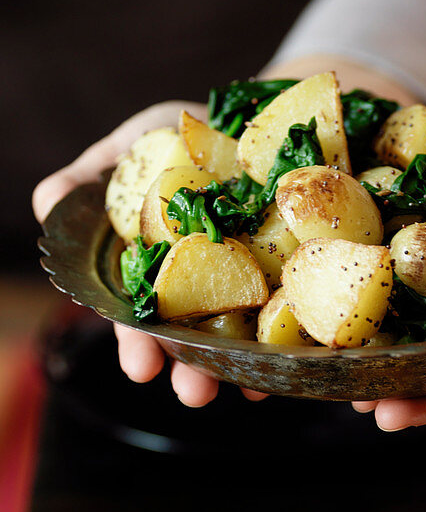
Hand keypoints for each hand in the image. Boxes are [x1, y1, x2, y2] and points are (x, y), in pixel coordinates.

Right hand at [32, 100, 267, 406]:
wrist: (257, 116)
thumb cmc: (180, 136)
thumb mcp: (133, 148)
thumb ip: (91, 178)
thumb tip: (47, 203)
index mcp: (152, 272)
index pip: (138, 318)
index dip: (136, 343)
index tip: (141, 368)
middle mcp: (197, 290)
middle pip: (191, 339)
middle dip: (190, 371)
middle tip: (194, 395)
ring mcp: (246, 286)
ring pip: (240, 337)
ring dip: (242, 368)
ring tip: (248, 390)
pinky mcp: (290, 276)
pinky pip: (290, 313)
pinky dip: (290, 339)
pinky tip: (292, 361)